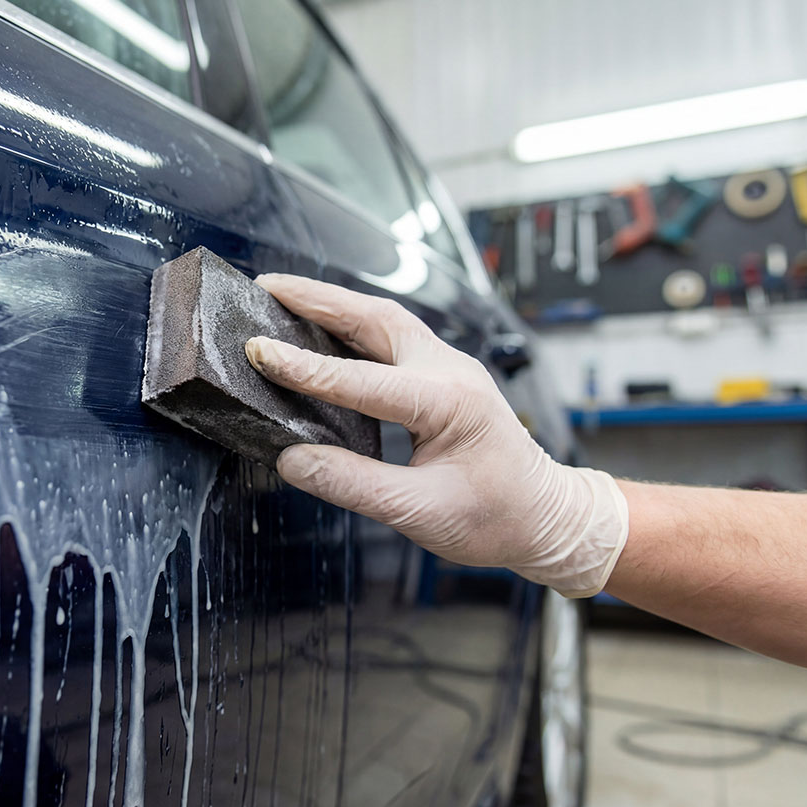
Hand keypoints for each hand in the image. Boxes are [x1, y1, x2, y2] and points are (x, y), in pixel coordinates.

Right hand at [244, 273, 627, 597]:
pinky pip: (390, 336)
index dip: (305, 369)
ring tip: (282, 295)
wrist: (546, 517)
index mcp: (449, 403)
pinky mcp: (441, 375)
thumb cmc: (497, 518)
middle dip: (316, 300)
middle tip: (265, 288)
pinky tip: (320, 326)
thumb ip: (353, 485)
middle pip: (375, 318)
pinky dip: (350, 323)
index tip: (260, 353)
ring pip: (382, 319)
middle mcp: (449, 371)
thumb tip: (293, 460)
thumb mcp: (421, 513)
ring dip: (331, 304)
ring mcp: (448, 367)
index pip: (362, 380)